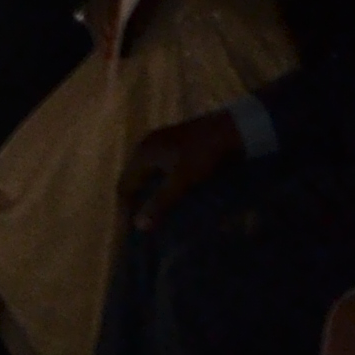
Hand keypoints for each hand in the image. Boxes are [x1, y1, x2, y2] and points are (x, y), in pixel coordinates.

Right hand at [125, 112, 243, 230]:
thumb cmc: (201, 154)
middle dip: (138, 199)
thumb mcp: (180, 180)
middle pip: (134, 178)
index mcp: (142, 154)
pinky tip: (171, 190)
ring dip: (150, 190)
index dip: (126, 207)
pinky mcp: (175, 142)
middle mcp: (146, 146)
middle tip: (145, 219)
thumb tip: (138, 226)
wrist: (230, 128)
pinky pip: (159, 166)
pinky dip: (161, 181)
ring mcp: (161, 142)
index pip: (124, 186)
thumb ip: (159, 203)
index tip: (134, 225)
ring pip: (147, 172)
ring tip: (157, 208)